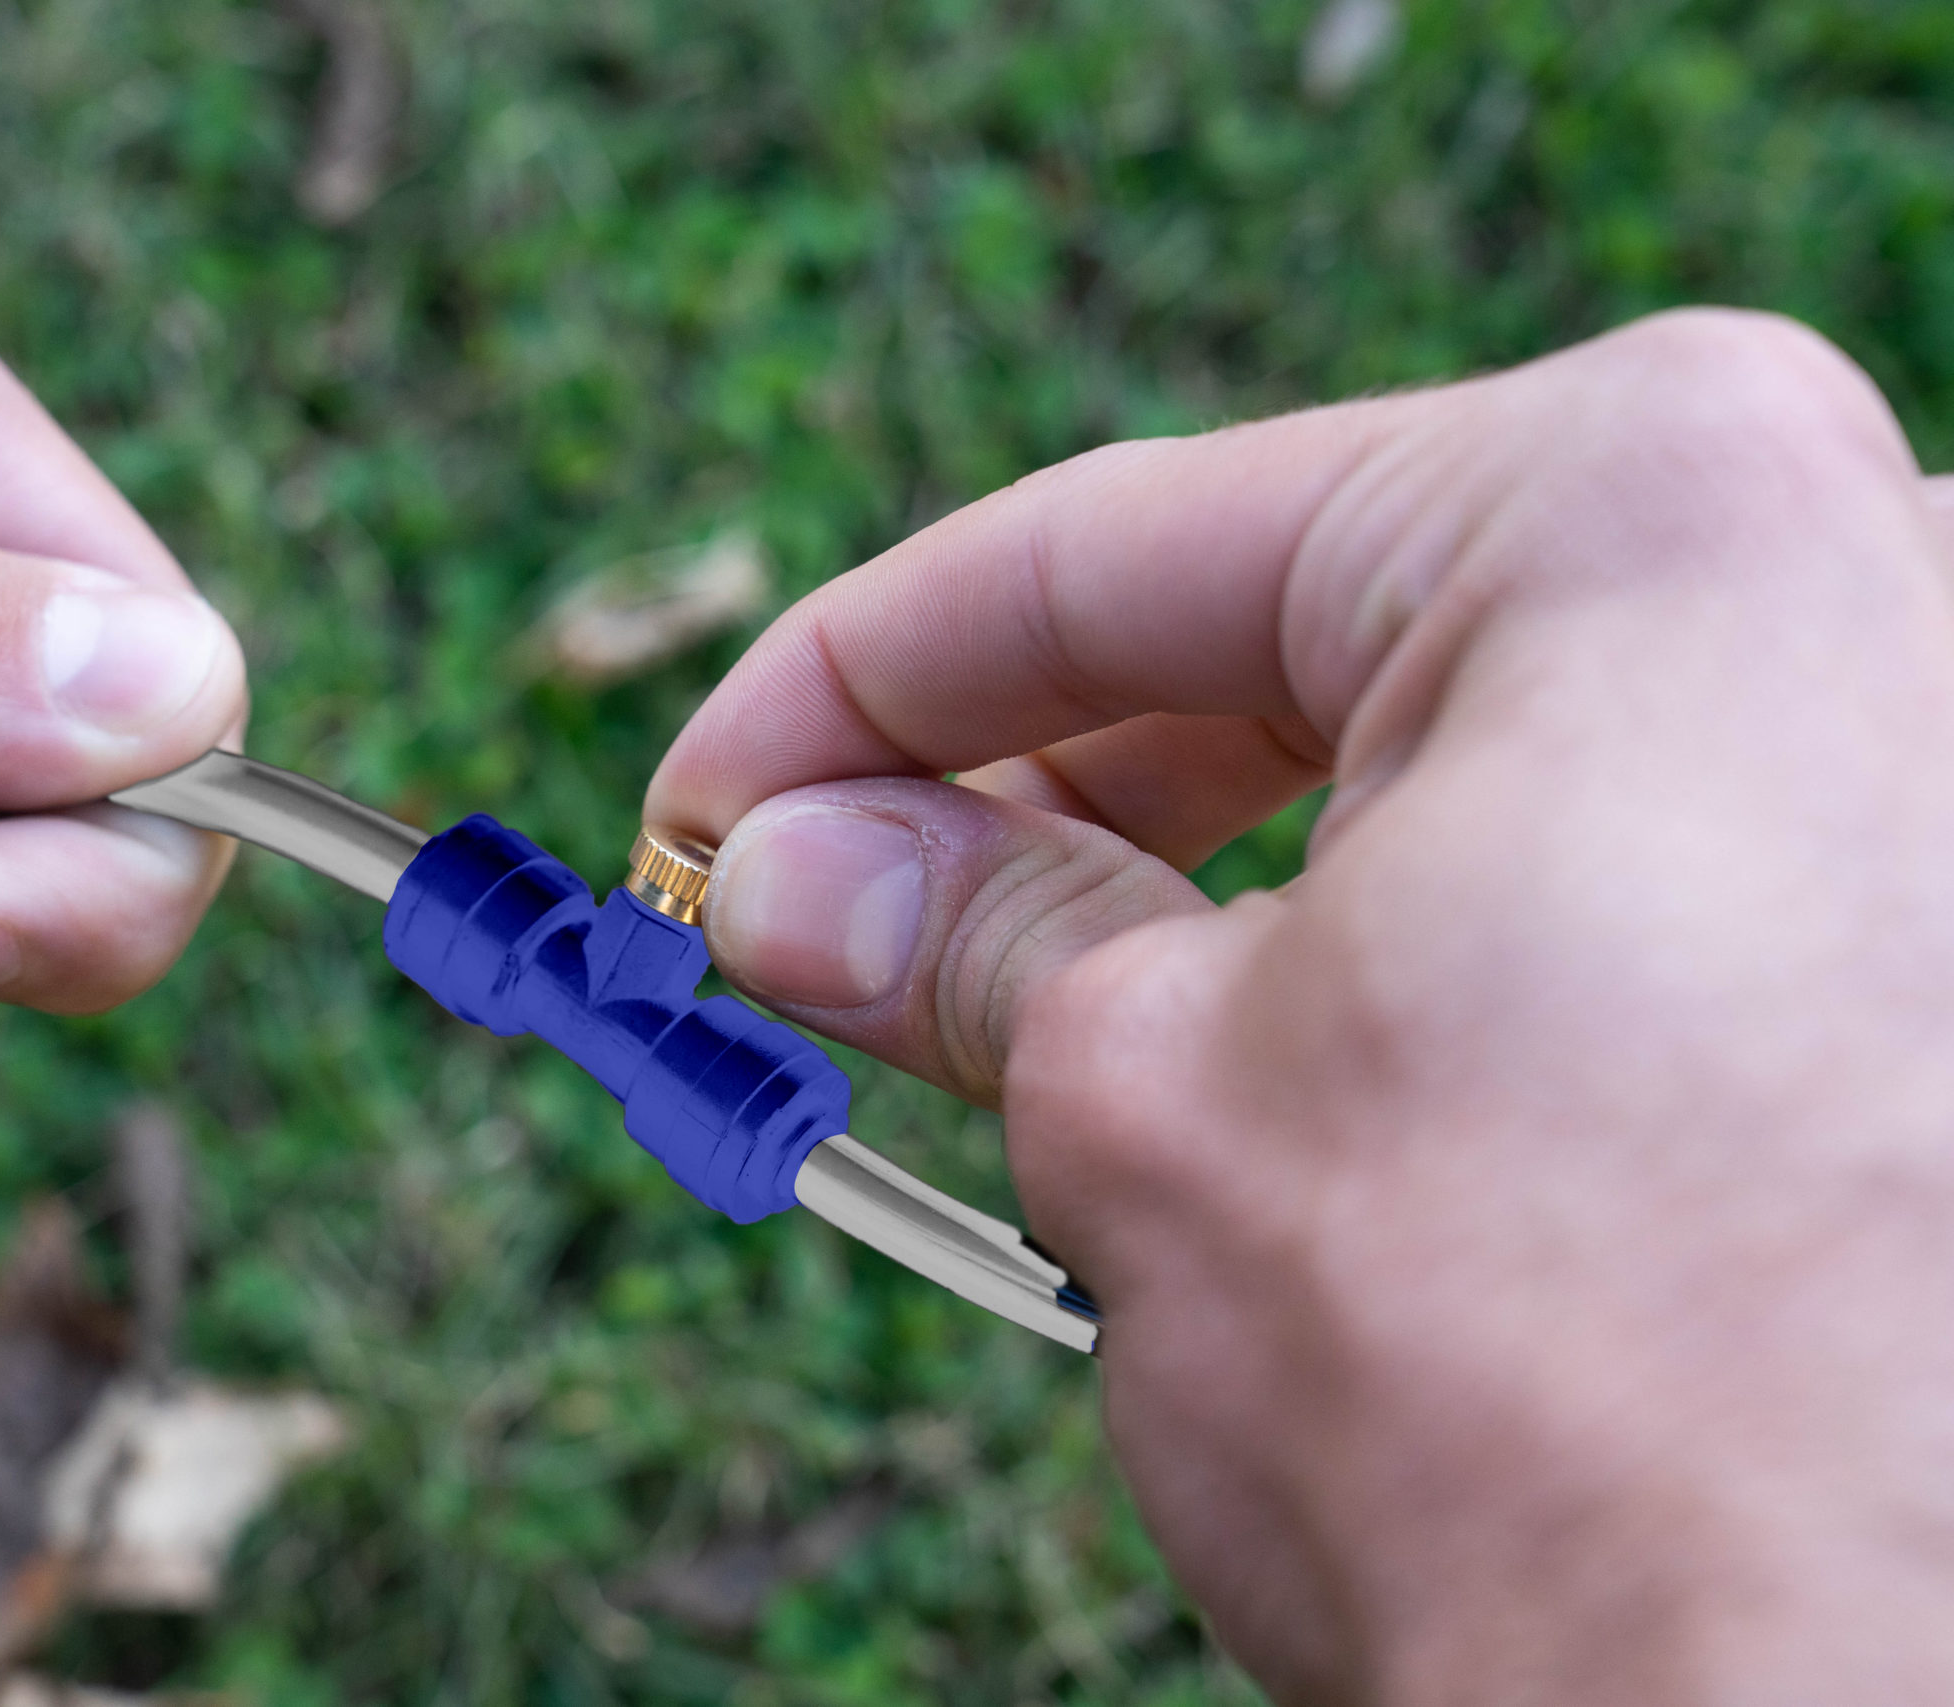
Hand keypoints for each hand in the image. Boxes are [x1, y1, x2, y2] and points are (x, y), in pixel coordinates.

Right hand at [650, 310, 1953, 1701]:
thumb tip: (792, 876)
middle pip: (1300, 644)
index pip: (1125, 548)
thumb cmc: (1552, 1406)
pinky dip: (1398, 959)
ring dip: (1202, 892)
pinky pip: (1605, 886)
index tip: (702, 816)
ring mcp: (1930, 773)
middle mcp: (1857, 572)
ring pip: (1453, 774)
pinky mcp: (1941, 960)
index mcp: (1644, 504)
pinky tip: (1270, 1072)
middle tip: (816, 926)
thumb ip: (964, 935)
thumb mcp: (1148, 1108)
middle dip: (1021, 796)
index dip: (846, 685)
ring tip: (1012, 1023)